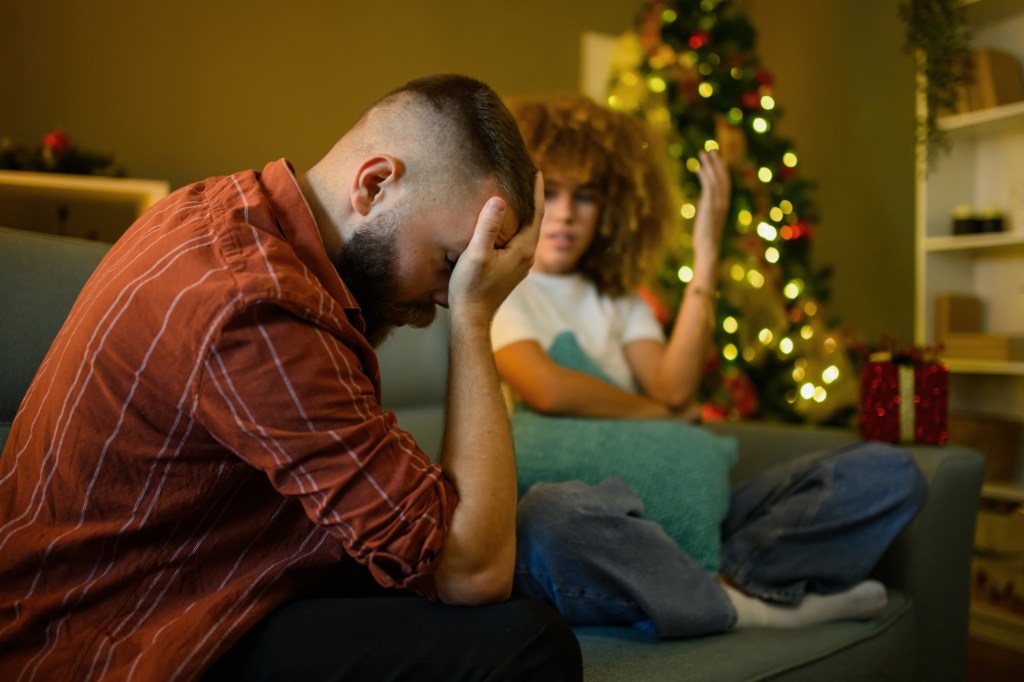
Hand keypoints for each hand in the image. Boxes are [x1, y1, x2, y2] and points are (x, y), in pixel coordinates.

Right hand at [448, 172, 542, 324]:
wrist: (471, 317)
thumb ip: (488, 227)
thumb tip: (499, 200)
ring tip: (519, 197)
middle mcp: (527, 258)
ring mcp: (519, 265)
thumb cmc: (471, 287)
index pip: (536, 215)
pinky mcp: (510, 270)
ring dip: (525, 214)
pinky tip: (507, 224)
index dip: (537, 192)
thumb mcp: (476, 254)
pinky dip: (516, 227)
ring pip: (526, 233)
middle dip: (533, 201)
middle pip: (534, 223)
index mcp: (523, 250)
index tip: (537, 172)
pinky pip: (518, 242)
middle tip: (529, 179)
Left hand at [692, 150, 729, 261]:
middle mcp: (723, 202)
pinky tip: (698, 167)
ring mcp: (718, 203)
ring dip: (709, 164)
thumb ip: (707, 210)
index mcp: (724, 205)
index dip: (722, 169)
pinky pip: (708, 186)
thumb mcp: (707, 221)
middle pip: (722, 177)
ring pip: (715, 179)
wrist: (708, 248)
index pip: (725, 183)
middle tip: (711, 149)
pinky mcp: (710, 205)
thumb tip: (703, 204)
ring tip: (703, 152)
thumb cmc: (706, 240)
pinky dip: (704, 175)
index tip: (717, 158)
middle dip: (717, 162)